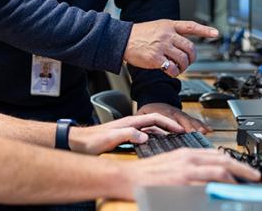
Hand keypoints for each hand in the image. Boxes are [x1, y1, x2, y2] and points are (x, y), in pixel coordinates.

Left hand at [68, 113, 183, 154]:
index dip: (168, 123)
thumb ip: (127, 135)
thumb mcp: (110, 138)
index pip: (154, 118)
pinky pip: (146, 134)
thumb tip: (144, 136)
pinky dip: (155, 137)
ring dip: (164, 131)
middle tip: (183, 132)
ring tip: (175, 137)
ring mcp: (128, 129)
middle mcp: (131, 124)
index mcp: (129, 122)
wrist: (78, 142)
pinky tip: (158, 143)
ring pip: (151, 128)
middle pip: (156, 122)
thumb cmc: (91, 140)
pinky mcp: (126, 136)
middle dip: (170, 125)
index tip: (179, 129)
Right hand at [116, 148, 261, 198]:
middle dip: (243, 169)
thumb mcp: (173, 164)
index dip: (235, 162)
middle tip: (255, 177)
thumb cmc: (148, 173)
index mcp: (187, 153)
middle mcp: (188, 159)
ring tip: (246, 186)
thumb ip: (191, 167)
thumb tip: (209, 174)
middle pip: (223, 161)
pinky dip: (218, 189)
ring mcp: (186, 171)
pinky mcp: (181, 183)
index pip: (218, 154)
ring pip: (218, 171)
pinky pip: (206, 185)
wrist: (128, 177)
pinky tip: (226, 194)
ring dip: (235, 179)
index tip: (246, 169)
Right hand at [124, 19, 218, 75]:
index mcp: (169, 25)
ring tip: (177, 68)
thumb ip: (171, 32)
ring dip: (183, 67)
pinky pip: (172, 68)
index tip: (216, 33)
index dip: (205, 30)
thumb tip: (184, 44)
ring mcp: (162, 46)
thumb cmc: (139, 35)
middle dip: (192, 58)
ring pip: (183, 59)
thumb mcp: (158, 26)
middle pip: (190, 48)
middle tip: (187, 62)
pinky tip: (170, 72)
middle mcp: (167, 34)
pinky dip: (174, 73)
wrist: (122, 40)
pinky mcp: (155, 58)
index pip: (191, 26)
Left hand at [136, 103, 210, 133]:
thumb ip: (142, 123)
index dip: (177, 125)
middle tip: (198, 134)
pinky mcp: (184, 116)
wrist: (153, 97)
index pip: (169, 119)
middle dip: (191, 126)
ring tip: (205, 132)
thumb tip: (143, 133)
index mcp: (161, 112)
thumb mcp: (140, 115)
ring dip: (198, 126)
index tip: (183, 132)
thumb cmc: (147, 110)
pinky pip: (194, 120)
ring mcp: (180, 113)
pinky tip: (208, 130)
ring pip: (190, 119)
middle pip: (183, 119)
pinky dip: (202, 125)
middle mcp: (173, 112)